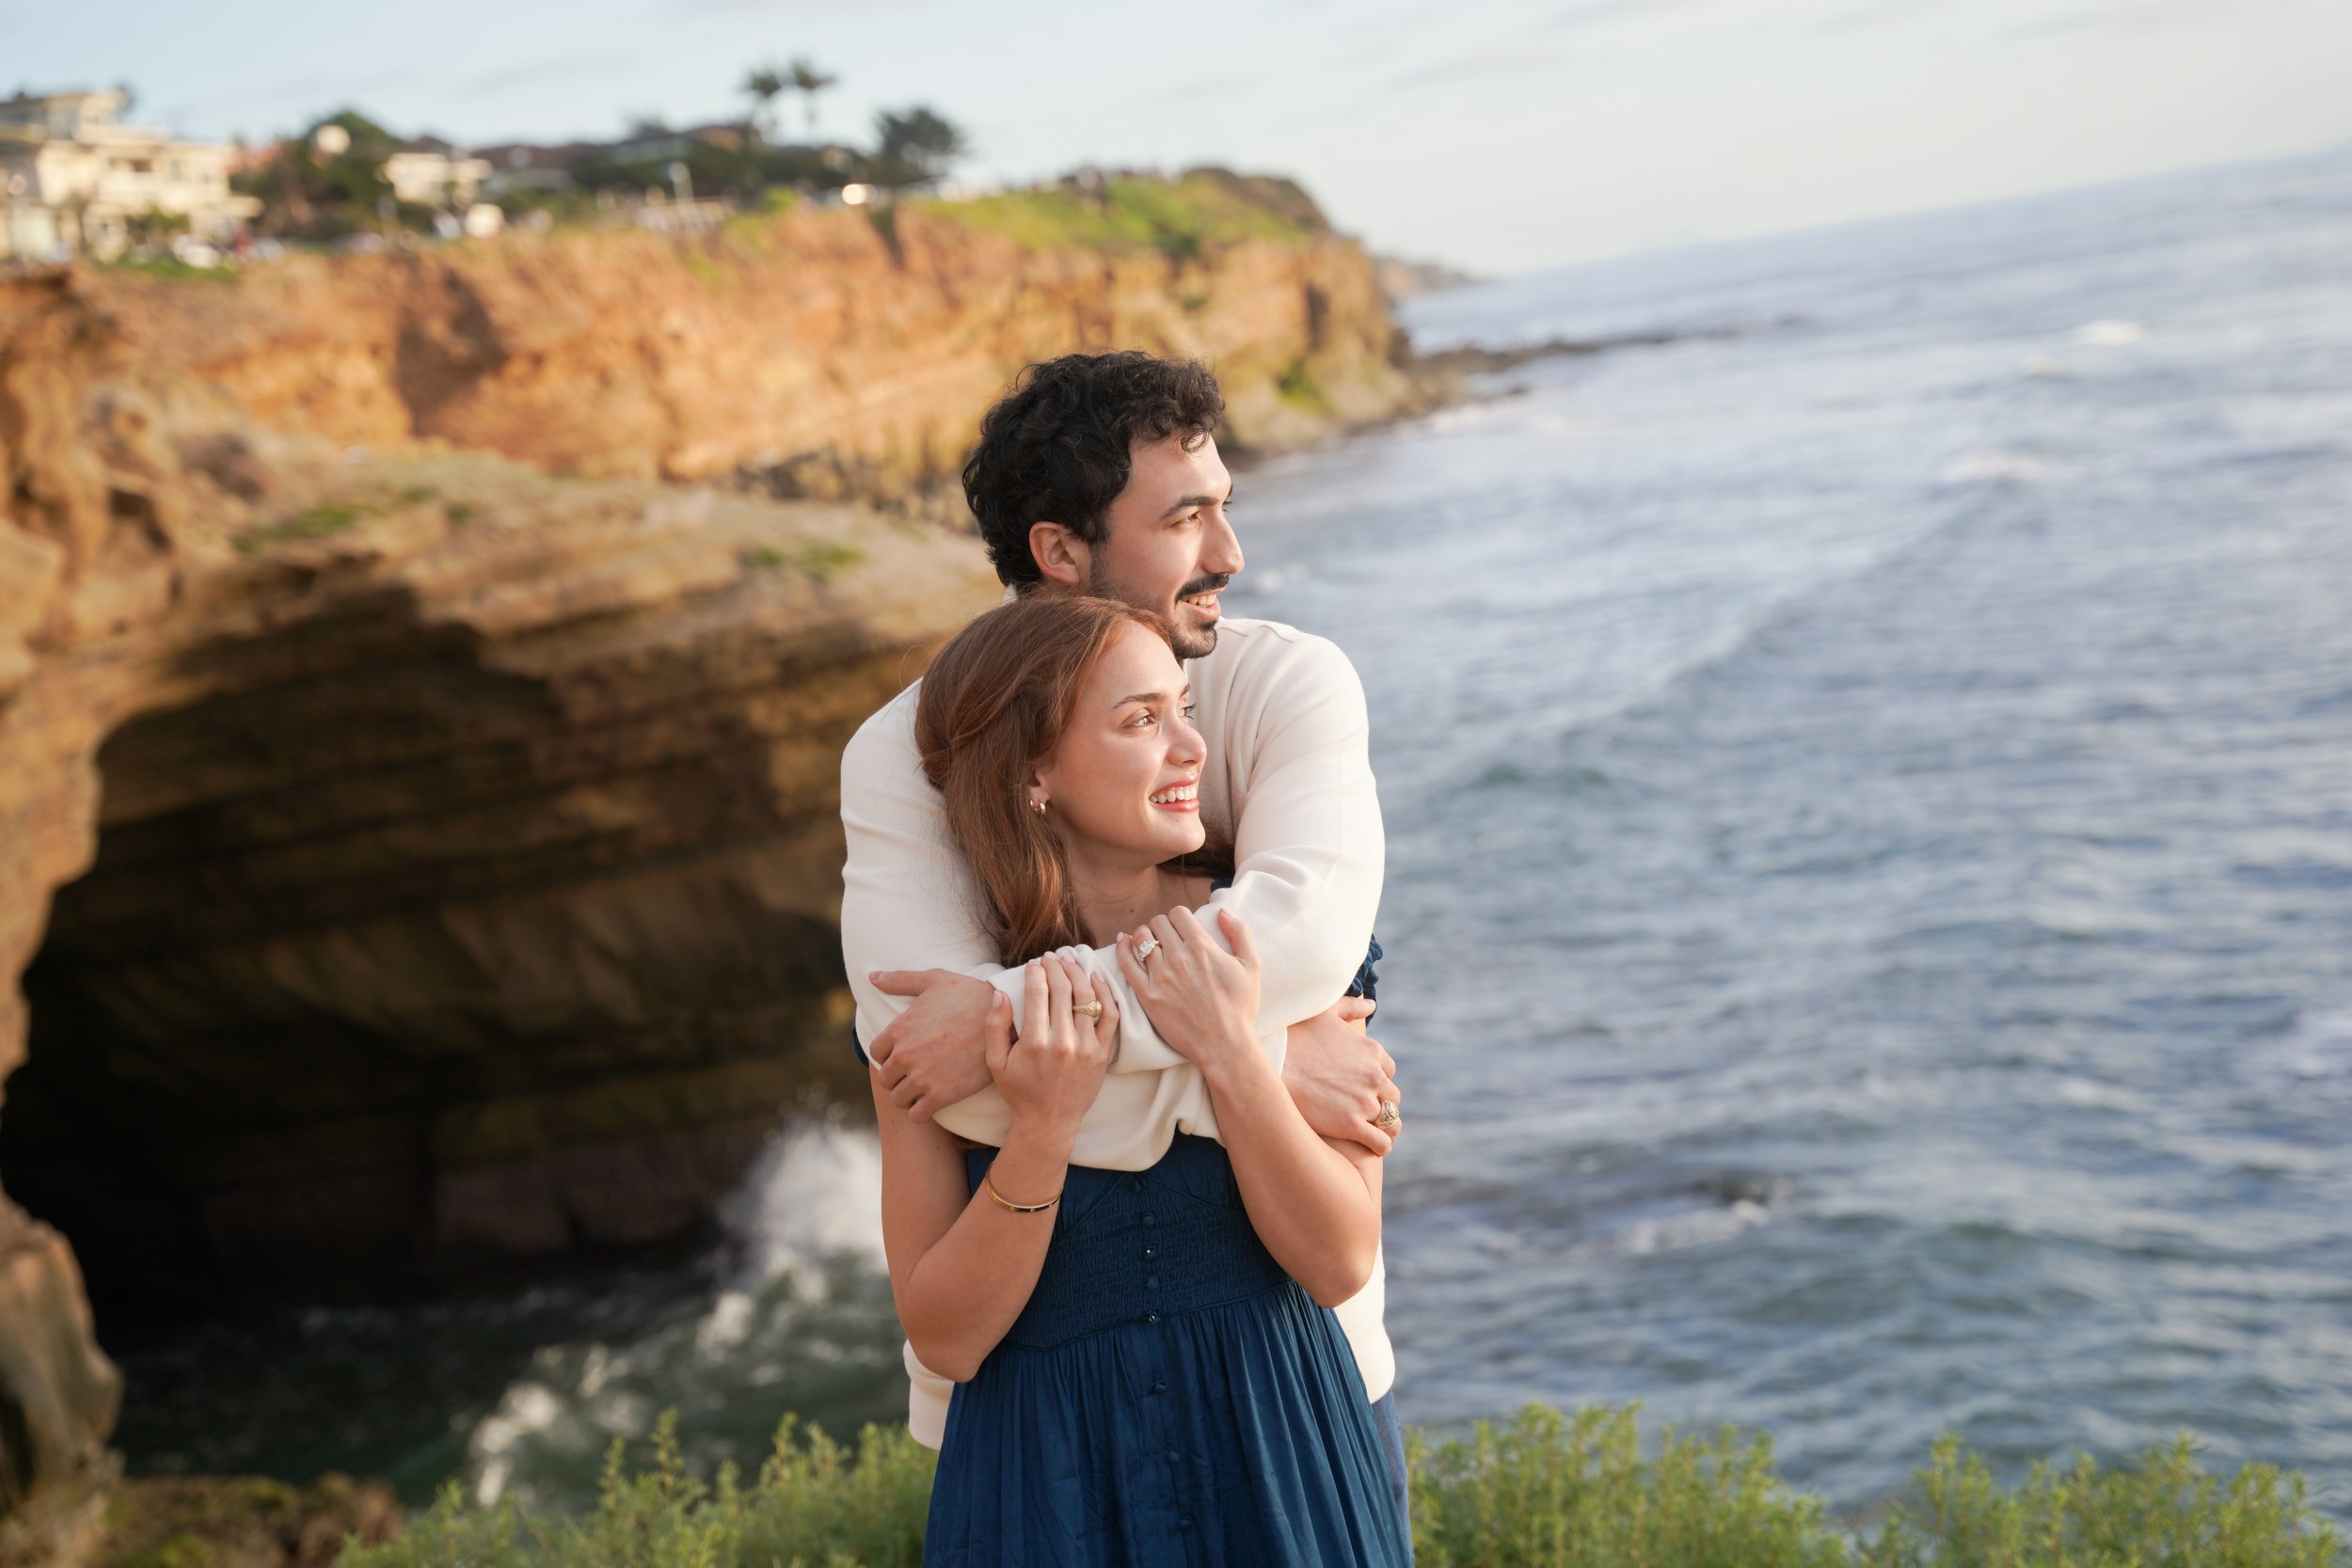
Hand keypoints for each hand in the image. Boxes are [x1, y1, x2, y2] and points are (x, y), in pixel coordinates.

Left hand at [868, 969, 1001, 1121]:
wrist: (1006, 1018)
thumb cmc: (969, 994)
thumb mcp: (934, 980)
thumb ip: (900, 980)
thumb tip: (872, 976)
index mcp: (899, 1028)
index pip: (876, 1053)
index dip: (890, 1055)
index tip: (906, 1055)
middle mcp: (905, 1055)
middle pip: (886, 1079)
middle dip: (898, 1077)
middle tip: (915, 1073)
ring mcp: (923, 1077)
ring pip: (899, 1099)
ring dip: (908, 1096)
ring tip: (923, 1088)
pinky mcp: (942, 1095)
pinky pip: (917, 1115)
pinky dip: (921, 1112)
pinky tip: (933, 1101)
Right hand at [986, 954, 1116, 1133]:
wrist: (1049, 1122)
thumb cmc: (1019, 1091)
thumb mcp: (996, 1062)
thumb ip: (995, 1026)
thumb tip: (1000, 993)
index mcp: (1034, 1042)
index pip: (1037, 992)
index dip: (1036, 972)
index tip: (1033, 964)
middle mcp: (1062, 1042)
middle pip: (1062, 989)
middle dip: (1056, 966)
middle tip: (1051, 957)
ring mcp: (1086, 1048)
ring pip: (1086, 997)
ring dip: (1078, 973)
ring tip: (1071, 960)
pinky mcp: (1103, 1053)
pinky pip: (1109, 1016)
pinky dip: (1105, 993)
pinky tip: (1096, 978)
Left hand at [1115, 906, 1261, 1074]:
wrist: (1224, 1045)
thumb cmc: (1240, 1008)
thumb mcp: (1252, 966)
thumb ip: (1240, 932)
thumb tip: (1221, 912)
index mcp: (1202, 946)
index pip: (1178, 913)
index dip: (1179, 917)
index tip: (1181, 928)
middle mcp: (1178, 957)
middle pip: (1157, 923)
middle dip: (1161, 926)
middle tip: (1166, 938)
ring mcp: (1160, 976)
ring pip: (1140, 938)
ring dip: (1144, 936)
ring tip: (1149, 945)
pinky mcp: (1147, 995)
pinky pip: (1126, 963)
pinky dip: (1122, 949)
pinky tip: (1123, 944)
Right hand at [1284, 995, 1401, 1155]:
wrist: (1271, 1062)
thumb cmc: (1293, 1034)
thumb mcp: (1325, 1011)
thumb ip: (1350, 1006)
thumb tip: (1371, 1004)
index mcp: (1372, 1051)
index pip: (1388, 1071)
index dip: (1377, 1080)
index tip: (1366, 1088)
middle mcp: (1374, 1076)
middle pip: (1391, 1097)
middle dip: (1382, 1104)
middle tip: (1369, 1113)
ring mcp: (1364, 1101)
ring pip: (1390, 1121)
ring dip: (1387, 1127)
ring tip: (1380, 1134)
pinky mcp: (1351, 1125)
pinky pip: (1379, 1141)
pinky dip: (1381, 1146)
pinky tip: (1377, 1148)